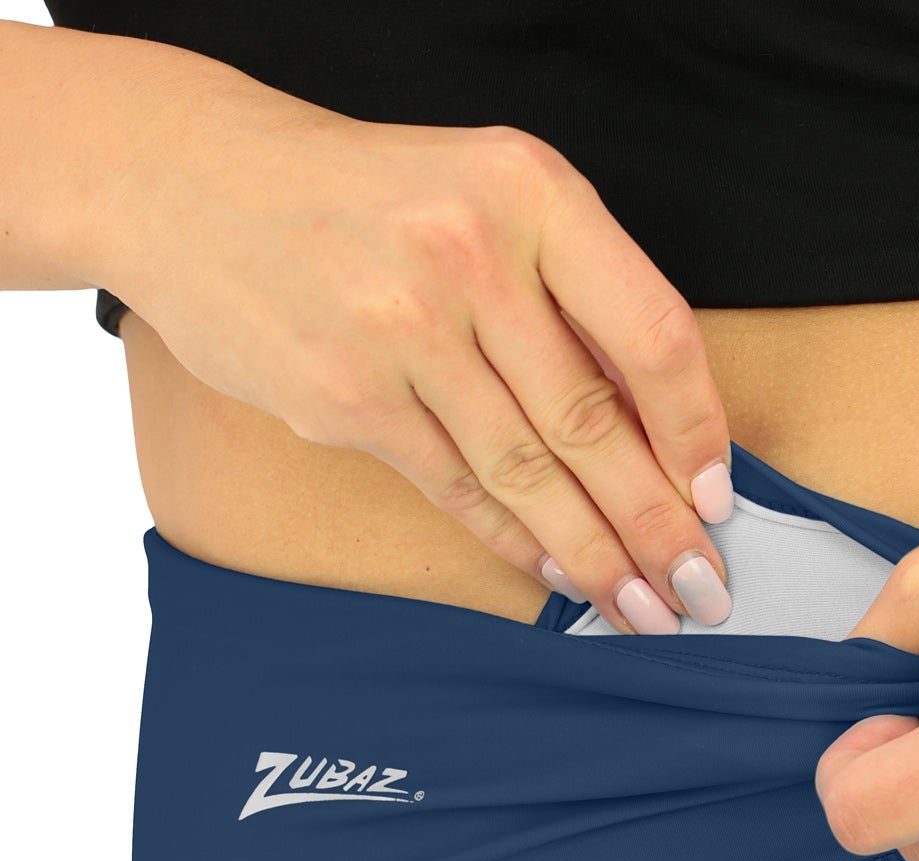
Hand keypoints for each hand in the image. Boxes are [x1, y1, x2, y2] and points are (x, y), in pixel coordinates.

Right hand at [108, 88, 732, 632]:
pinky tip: (561, 578)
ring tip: (642, 607)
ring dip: (595, 556)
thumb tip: (665, 431)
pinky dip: (518, 542)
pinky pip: (459, 489)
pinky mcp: (347, 397)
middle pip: (594, 423)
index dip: (697, 431)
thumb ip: (574, 293)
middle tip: (700, 590)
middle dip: (657, 525)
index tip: (718, 499)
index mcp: (530, 193)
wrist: (191, 186)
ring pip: (529, 473)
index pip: (651, 334)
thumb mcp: (490, 197)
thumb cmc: (369, 199)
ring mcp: (402, 330)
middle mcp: (471, 257)